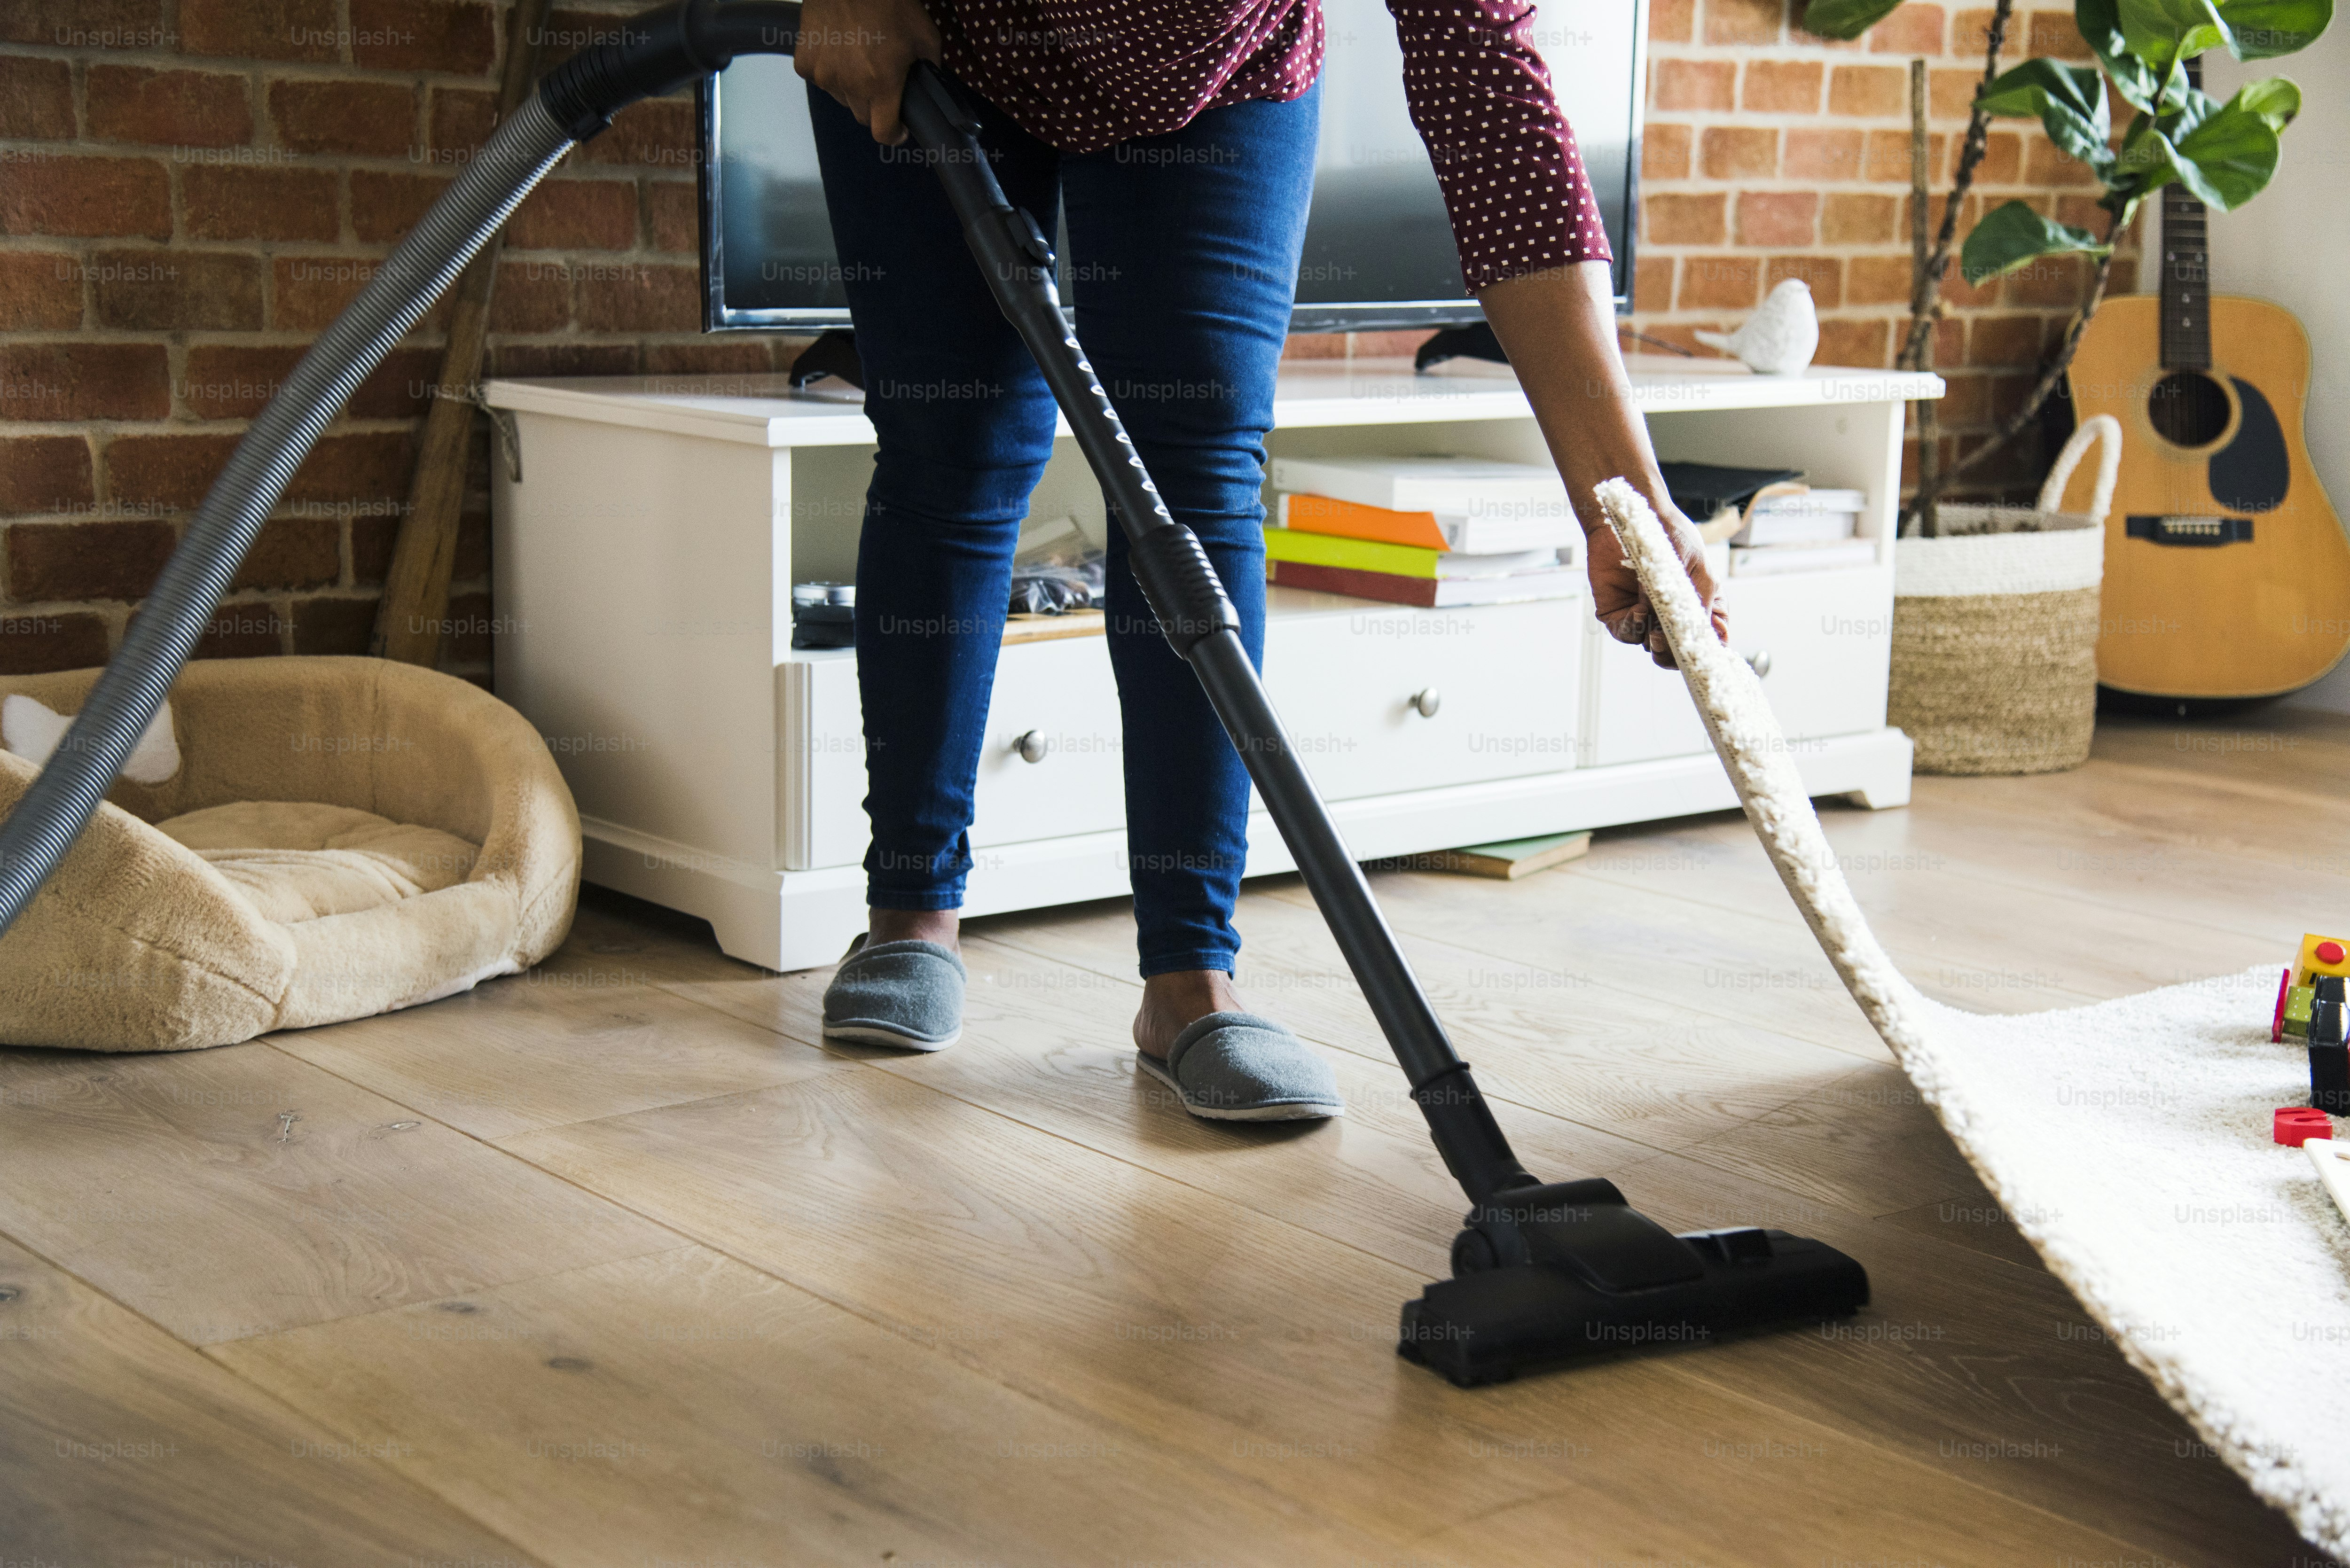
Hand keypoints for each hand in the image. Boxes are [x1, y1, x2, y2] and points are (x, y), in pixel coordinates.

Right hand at [794, 0, 941, 144]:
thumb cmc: (890, 2)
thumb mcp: (925, 37)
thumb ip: (930, 70)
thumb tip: (928, 90)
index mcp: (881, 84)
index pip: (883, 133)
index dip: (894, 134)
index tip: (899, 126)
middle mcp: (849, 85)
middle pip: (863, 115)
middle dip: (876, 105)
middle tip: (883, 78)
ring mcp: (823, 74)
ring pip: (841, 97)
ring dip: (851, 87)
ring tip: (860, 56)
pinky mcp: (804, 62)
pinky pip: (819, 78)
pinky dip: (829, 70)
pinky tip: (839, 48)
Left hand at [1584, 498, 1727, 669]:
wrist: (1632, 516)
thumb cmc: (1670, 535)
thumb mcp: (1695, 566)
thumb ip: (1700, 599)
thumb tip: (1697, 629)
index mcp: (1696, 608)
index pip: (1707, 641)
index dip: (1708, 650)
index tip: (1707, 652)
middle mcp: (1670, 617)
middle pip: (1677, 654)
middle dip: (1676, 654)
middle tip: (1673, 642)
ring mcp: (1645, 617)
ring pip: (1651, 647)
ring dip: (1656, 640)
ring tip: (1657, 627)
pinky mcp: (1619, 614)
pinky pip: (1626, 633)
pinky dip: (1633, 627)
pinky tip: (1639, 610)